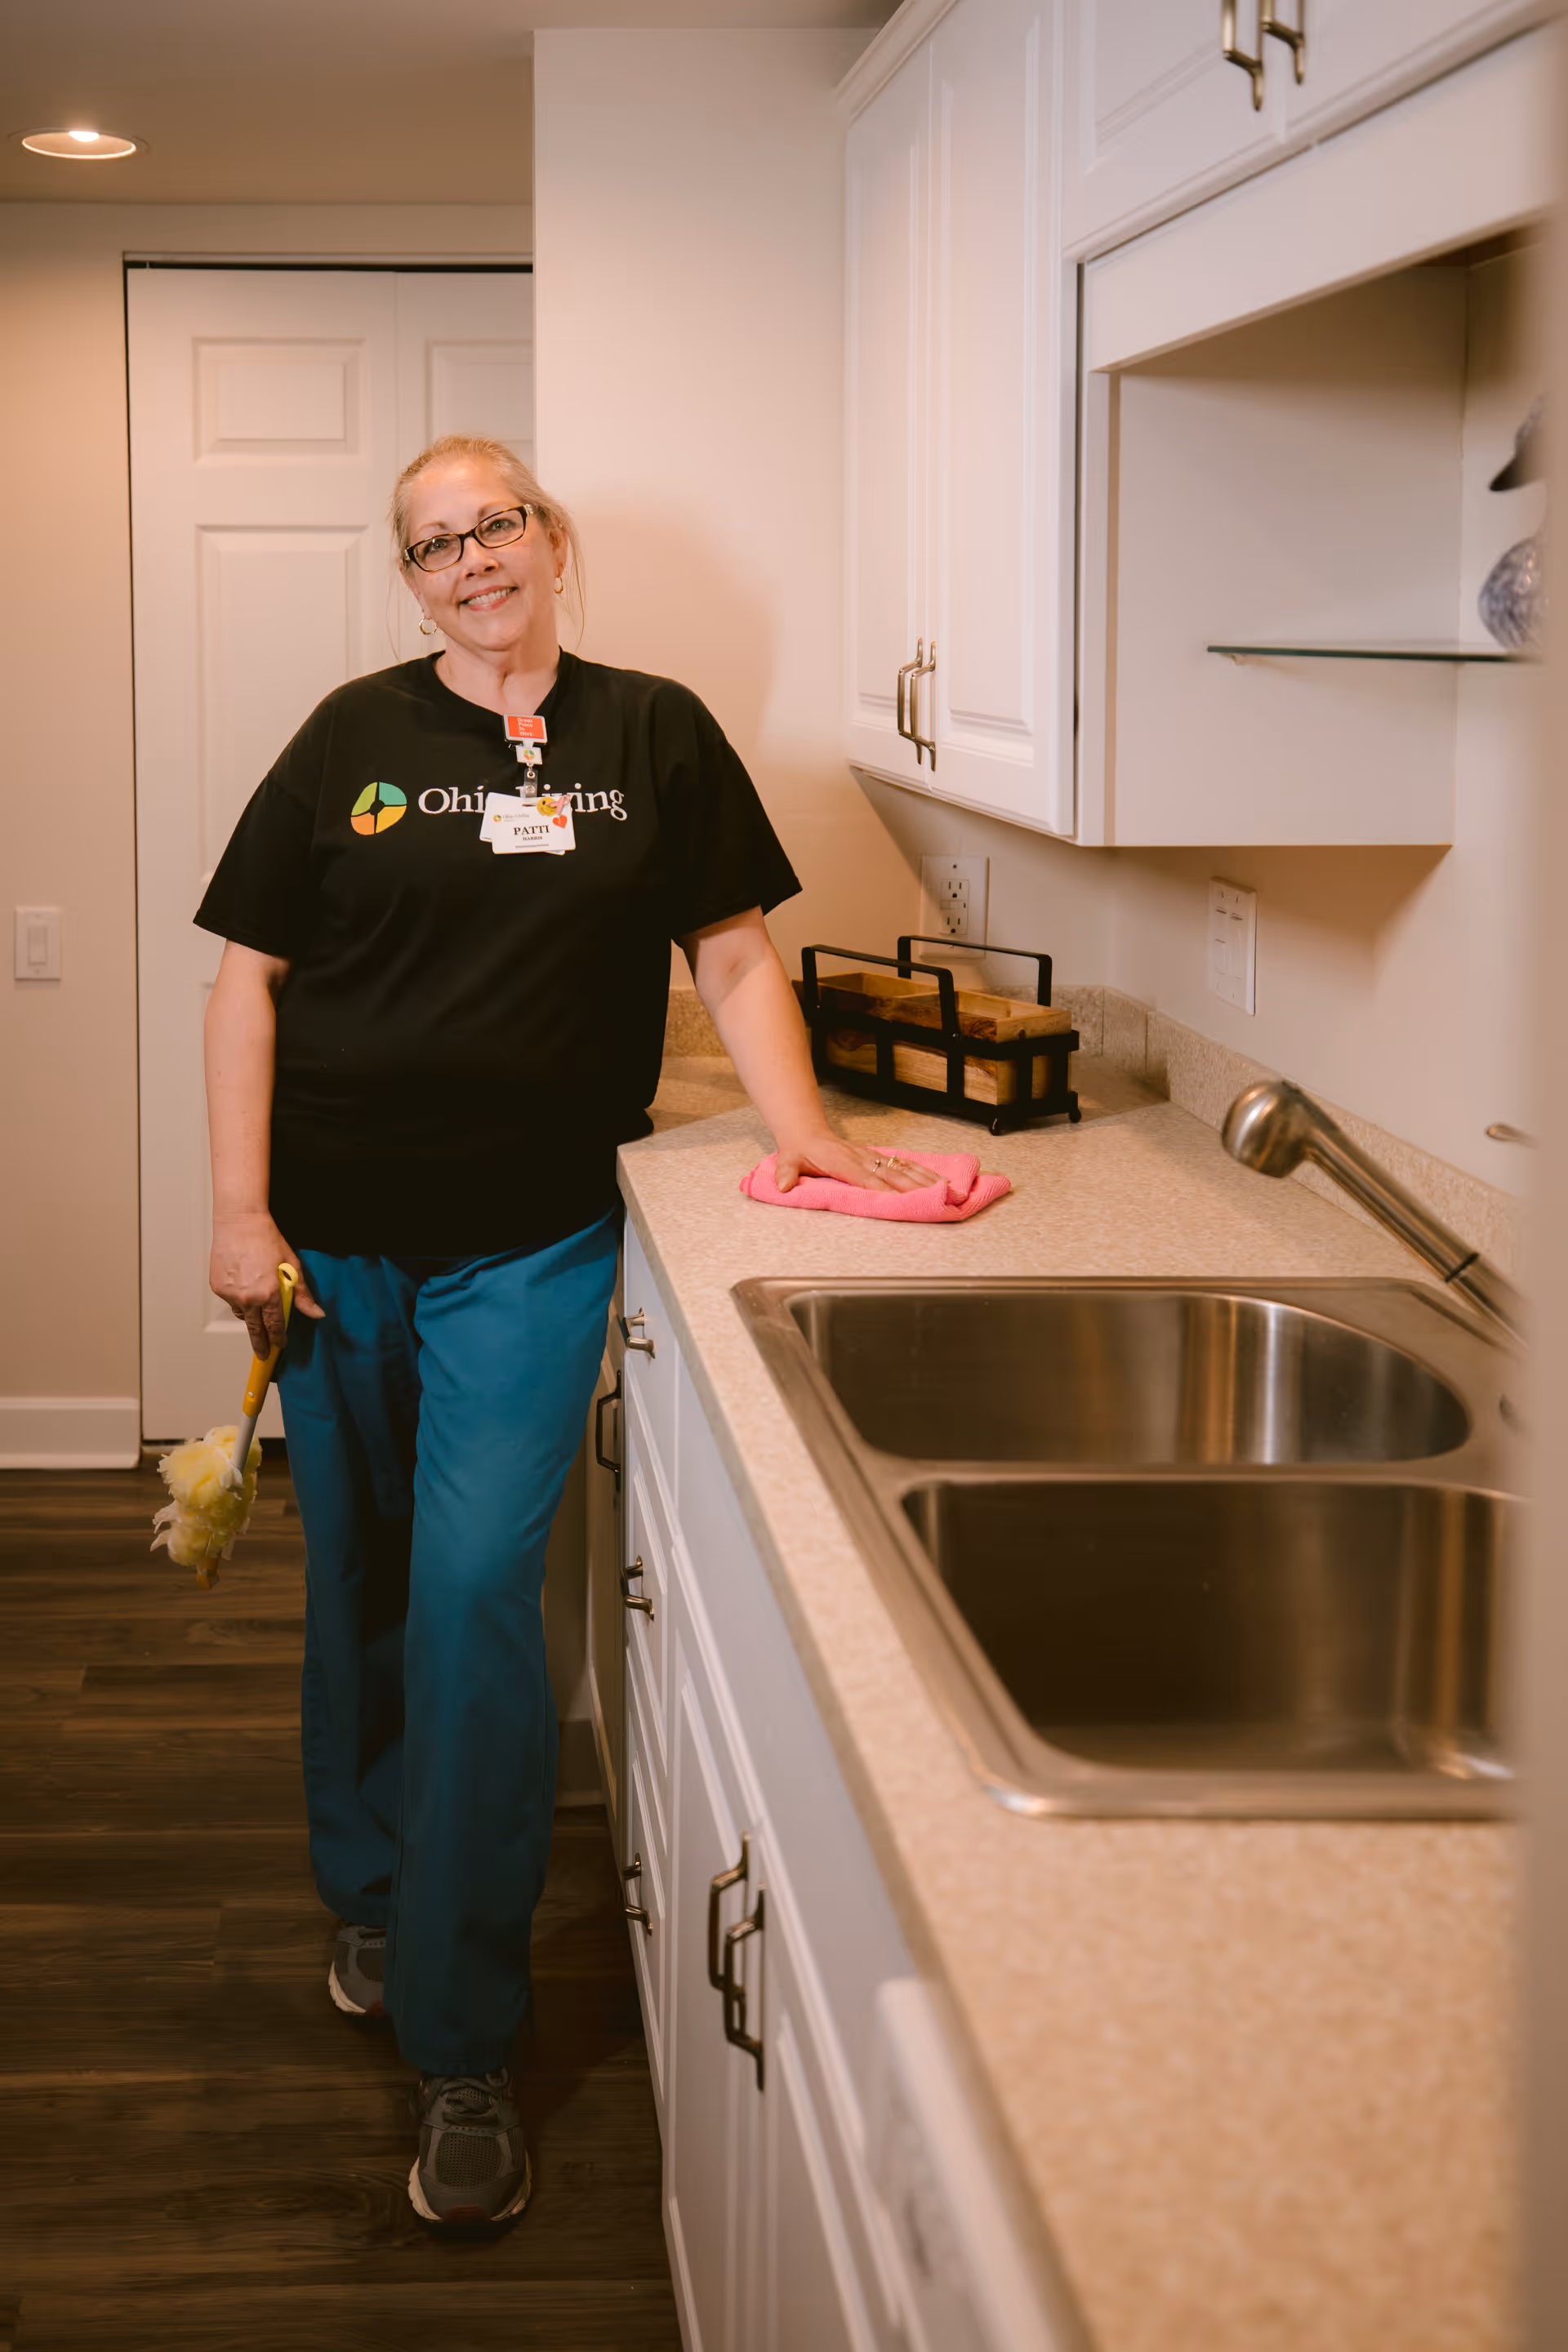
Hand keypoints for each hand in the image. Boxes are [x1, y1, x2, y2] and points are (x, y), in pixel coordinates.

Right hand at [209, 1212, 323, 1355]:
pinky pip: (230, 1300)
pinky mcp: (218, 1287)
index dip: (278, 1338)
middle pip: (254, 1329)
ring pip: (242, 1314)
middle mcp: (248, 1298)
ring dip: (249, 1316)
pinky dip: (238, 1299)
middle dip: (260, 1343)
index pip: (275, 1326)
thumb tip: (316, 1313)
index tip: (280, 1345)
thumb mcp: (292, 1265)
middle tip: (262, 1354)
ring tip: (256, 1307)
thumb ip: (302, 1294)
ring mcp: (230, 1294)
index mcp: (269, 1294)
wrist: (240, 1223)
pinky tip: (244, 1285)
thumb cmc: (267, 1239)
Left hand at [773, 1135, 937, 1193]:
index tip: (900, 1201)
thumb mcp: (787, 1160)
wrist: (806, 1131)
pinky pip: (902, 1163)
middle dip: (914, 1187)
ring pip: (902, 1168)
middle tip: (935, 1198)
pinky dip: (921, 1171)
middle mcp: (861, 1159)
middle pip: (891, 1174)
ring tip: (945, 1189)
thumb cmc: (799, 1150)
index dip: (882, 1190)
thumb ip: (786, 1173)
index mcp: (842, 1163)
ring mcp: (871, 1157)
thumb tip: (782, 1185)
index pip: (865, 1179)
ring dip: (924, 1178)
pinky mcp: (876, 1157)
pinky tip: (936, 1178)